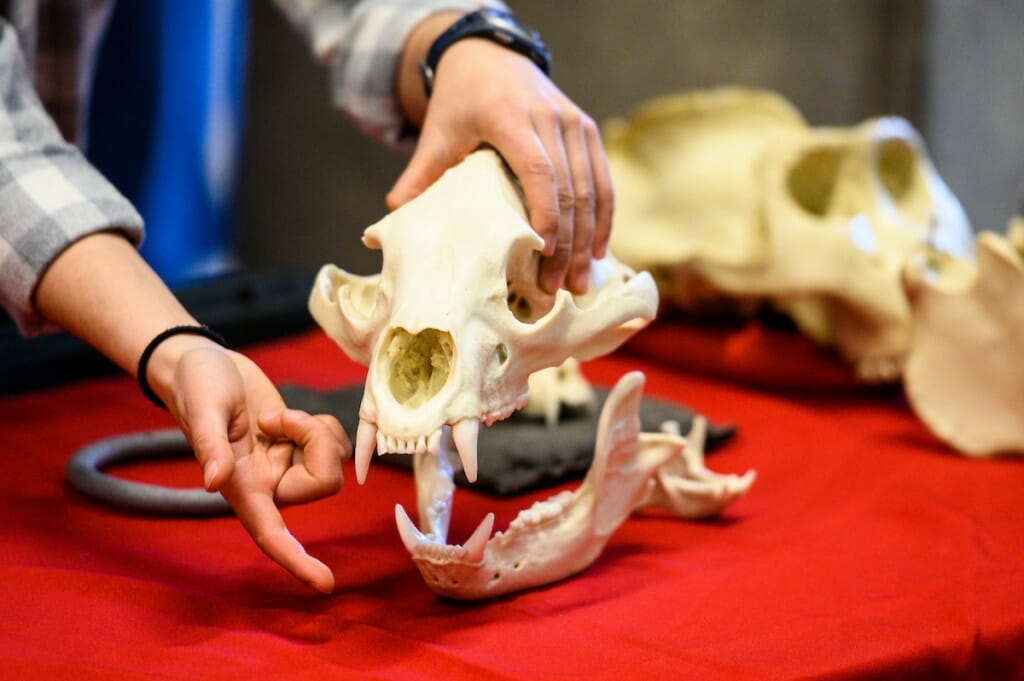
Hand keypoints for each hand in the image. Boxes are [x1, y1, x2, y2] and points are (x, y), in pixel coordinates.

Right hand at [159, 343, 350, 592]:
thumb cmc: (195, 386)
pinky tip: (292, 416)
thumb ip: (209, 446)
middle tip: (279, 417)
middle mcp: (267, 482)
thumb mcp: (202, 409)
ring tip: (279, 415)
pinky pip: (333, 444)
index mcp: (242, 486)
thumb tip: (214, 483)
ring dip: (316, 431)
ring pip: (333, 463)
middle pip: (323, 483)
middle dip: (316, 444)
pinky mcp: (297, 445)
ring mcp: (285, 464)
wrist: (201, 363)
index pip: (271, 534)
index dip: (297, 560)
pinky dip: (322, 425)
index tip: (325, 583)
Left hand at [388, 38, 612, 295]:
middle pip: (569, 188)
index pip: (538, 170)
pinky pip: (603, 180)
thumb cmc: (460, 102)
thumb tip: (394, 216)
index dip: (545, 213)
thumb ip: (419, 175)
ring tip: (578, 283)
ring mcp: (574, 122)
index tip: (544, 252)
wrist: (490, 56)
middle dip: (568, 243)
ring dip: (589, 239)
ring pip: (592, 188)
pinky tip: (597, 252)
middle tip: (558, 288)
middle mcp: (549, 117)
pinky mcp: (587, 129)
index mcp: (510, 117)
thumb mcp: (436, 133)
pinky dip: (603, 218)